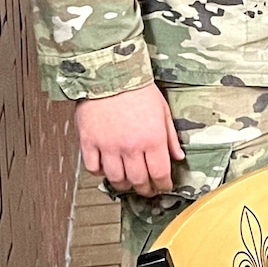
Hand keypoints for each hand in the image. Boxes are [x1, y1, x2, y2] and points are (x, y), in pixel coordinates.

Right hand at [74, 83, 183, 197]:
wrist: (111, 76)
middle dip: (146, 189)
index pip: (160, 173)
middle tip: (148, 191)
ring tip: (129, 183)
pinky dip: (100, 173)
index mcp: (152, 139)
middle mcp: (130, 147)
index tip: (164, 187)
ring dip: (124, 185)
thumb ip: (171, 137)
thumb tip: (178, 156)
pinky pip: (93, 168)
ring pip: (116, 178)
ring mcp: (108, 147)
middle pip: (139, 180)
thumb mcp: (163, 111)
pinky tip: (107, 169)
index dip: (163, 184)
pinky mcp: (89, 143)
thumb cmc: (138, 91)